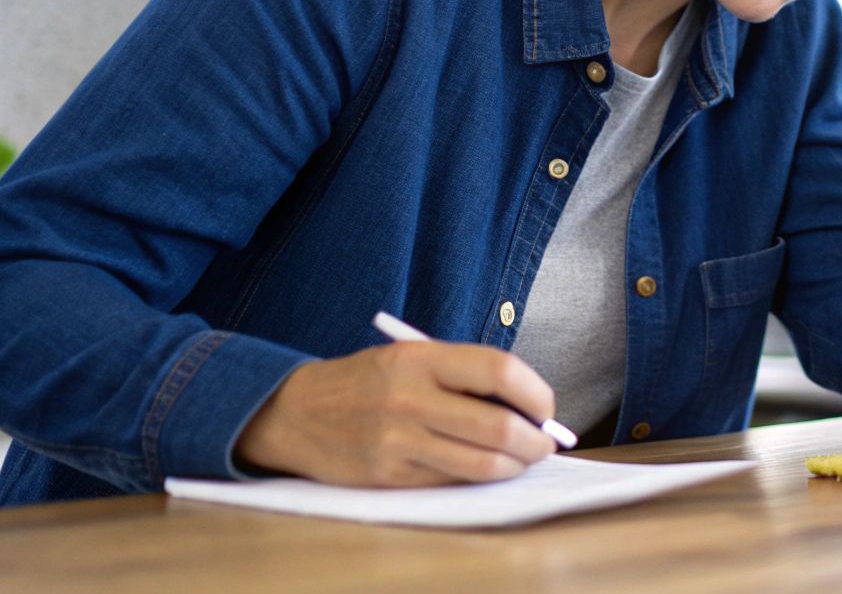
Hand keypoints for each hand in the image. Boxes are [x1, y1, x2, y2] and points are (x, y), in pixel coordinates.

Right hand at [233, 341, 560, 486]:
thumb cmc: (368, 382)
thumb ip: (464, 376)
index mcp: (420, 359)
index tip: (547, 407)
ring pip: (482, 464)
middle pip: (500, 427)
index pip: (500, 372)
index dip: (536, 393)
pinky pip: (452, 482)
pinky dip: (478, 478)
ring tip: (522, 458)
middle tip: (544, 442)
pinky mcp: (388, 477)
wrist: (294, 413)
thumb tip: (529, 407)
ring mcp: (398, 442)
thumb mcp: (411, 358)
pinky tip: (484, 469)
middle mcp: (410, 399)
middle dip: (536, 441)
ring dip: (515, 466)